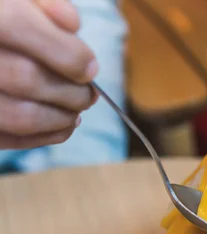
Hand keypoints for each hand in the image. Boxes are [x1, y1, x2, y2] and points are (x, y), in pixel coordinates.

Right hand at [0, 0, 97, 149]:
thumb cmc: (3, 19)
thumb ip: (43, 3)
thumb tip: (71, 23)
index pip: (19, 26)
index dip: (65, 51)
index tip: (90, 68)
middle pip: (25, 77)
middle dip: (72, 92)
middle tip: (89, 94)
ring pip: (20, 116)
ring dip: (61, 118)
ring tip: (77, 109)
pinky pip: (8, 139)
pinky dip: (45, 136)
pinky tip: (64, 125)